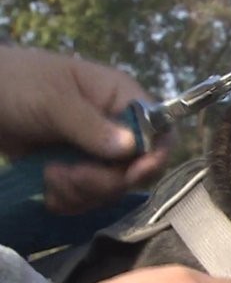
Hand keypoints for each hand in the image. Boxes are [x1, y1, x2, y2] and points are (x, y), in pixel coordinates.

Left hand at [0, 46, 173, 212]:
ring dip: (81, 192)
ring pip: (111, 188)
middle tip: (70, 175)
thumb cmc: (19, 83)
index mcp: (121, 98)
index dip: (155, 155)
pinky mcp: (73, 169)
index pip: (160, 130)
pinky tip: (46, 186)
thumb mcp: (54, 100)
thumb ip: (91, 126)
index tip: (131, 174)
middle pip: (136, 169)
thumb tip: (132, 149)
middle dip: (104, 181)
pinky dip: (68, 199)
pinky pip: (86, 197)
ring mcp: (94, 150)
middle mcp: (116, 126)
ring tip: (50, 176)